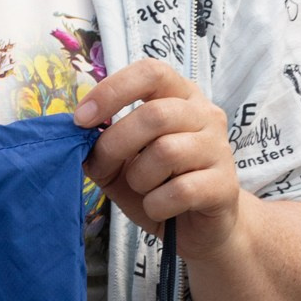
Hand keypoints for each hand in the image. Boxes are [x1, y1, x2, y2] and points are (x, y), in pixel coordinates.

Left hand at [75, 60, 243, 257]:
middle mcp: (205, 115)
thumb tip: (76, 139)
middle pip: (154, 114)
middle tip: (102, 167)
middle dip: (115, 144)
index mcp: (180, 98)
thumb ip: (101, 148)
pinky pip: (180, 190)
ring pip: (166, 152)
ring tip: (144, 189)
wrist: (197, 228)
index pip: (151, 73)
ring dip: (139, 178)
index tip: (81, 119)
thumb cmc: (158, 187)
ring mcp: (219, 148)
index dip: (112, 91)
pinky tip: (160, 208)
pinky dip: (157, 204)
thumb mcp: (120, 165)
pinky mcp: (224, 185)